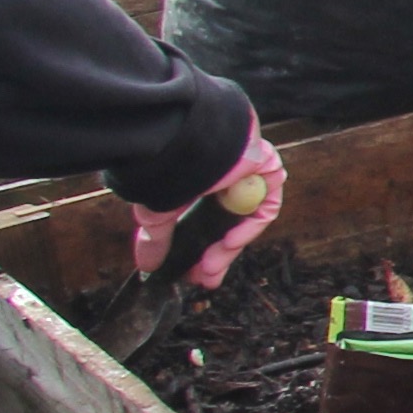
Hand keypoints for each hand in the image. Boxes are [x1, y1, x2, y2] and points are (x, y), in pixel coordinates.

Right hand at [134, 119, 283, 290]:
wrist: (185, 134)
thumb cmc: (169, 164)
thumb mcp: (158, 209)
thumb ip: (157, 239)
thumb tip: (145, 266)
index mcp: (202, 182)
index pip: (209, 224)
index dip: (203, 251)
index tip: (195, 274)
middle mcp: (227, 177)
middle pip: (230, 226)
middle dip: (217, 256)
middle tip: (204, 278)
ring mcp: (249, 173)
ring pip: (245, 221)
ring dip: (229, 248)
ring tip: (209, 269)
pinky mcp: (267, 169)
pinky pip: (263, 207)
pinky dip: (248, 228)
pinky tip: (228, 242)